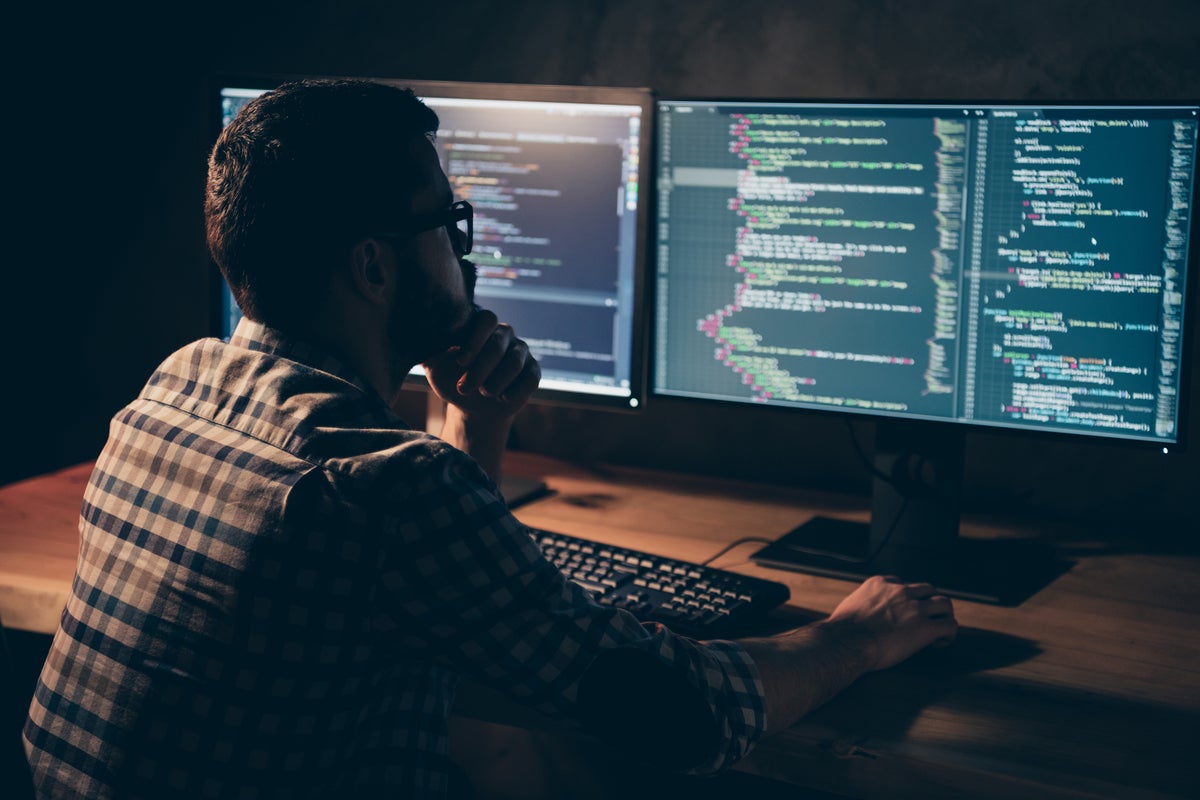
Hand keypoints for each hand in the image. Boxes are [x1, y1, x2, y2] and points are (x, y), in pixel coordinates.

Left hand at [422, 307, 540, 420]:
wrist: (472, 406)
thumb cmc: (451, 379)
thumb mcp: (435, 365)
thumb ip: (427, 349)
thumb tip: (415, 337)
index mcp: (481, 327)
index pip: (486, 319)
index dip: (475, 339)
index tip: (460, 361)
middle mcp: (504, 335)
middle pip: (498, 344)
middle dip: (480, 369)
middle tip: (464, 388)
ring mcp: (521, 352)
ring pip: (514, 362)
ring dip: (495, 382)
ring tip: (483, 393)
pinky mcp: (533, 372)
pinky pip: (530, 379)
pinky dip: (514, 392)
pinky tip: (501, 399)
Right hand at [825, 575, 957, 671]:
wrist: (846, 642)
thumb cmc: (842, 630)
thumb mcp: (850, 605)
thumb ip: (862, 604)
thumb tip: (860, 615)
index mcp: (881, 583)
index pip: (905, 584)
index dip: (908, 599)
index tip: (906, 611)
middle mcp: (901, 591)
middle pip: (928, 590)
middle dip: (929, 604)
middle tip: (927, 618)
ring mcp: (914, 608)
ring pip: (944, 604)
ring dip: (943, 615)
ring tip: (939, 629)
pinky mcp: (924, 628)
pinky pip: (949, 626)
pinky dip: (948, 634)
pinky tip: (939, 643)